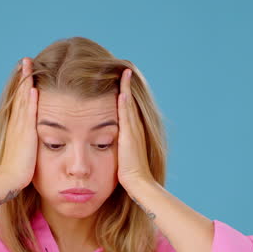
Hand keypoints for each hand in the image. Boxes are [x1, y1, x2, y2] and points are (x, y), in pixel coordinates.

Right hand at [0, 57, 38, 189]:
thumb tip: (31, 140)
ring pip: (23, 100)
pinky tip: (34, 89)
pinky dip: (31, 101)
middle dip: (23, 78)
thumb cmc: (16, 172)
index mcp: (16, 127)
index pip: (19, 102)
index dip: (22, 86)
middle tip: (26, 60)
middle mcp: (16, 124)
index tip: (26, 72)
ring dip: (26, 82)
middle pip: (20, 96)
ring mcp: (20, 128)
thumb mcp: (22, 152)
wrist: (9, 180)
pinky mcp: (26, 135)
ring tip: (29, 65)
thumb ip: (26, 142)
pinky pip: (29, 114)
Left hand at [116, 68, 152, 187]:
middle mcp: (135, 129)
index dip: (125, 94)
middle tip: (125, 68)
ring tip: (124, 72)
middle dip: (127, 86)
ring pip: (129, 106)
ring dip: (127, 89)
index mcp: (133, 132)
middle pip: (130, 102)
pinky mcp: (130, 138)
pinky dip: (125, 104)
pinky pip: (127, 117)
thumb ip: (119, 147)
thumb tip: (113, 144)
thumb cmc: (130, 175)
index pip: (128, 108)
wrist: (139, 183)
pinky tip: (121, 93)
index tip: (121, 80)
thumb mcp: (122, 156)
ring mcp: (134, 132)